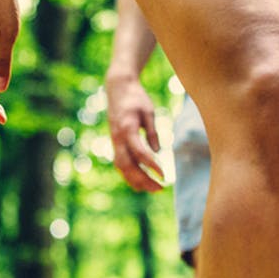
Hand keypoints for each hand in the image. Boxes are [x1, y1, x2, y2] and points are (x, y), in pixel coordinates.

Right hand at [104, 73, 166, 191]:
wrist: (117, 88)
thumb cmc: (136, 98)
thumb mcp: (149, 112)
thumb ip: (153, 132)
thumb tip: (158, 151)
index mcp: (127, 128)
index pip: (139, 152)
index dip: (151, 165)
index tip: (164, 174)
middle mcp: (118, 138)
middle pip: (128, 165)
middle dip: (143, 179)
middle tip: (161, 188)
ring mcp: (114, 141)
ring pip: (122, 167)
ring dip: (136, 180)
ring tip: (153, 189)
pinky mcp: (115, 143)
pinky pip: (120, 163)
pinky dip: (130, 175)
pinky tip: (141, 182)